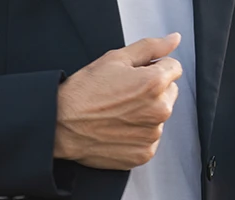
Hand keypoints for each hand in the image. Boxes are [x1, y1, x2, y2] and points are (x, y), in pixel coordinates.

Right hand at [53, 33, 181, 169]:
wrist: (60, 126)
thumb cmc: (84, 92)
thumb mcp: (115, 59)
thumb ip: (150, 47)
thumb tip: (174, 40)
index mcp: (154, 83)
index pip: (174, 68)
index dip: (154, 67)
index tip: (135, 75)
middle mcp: (159, 110)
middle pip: (170, 92)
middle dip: (154, 90)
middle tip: (124, 93)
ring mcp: (153, 134)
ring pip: (160, 116)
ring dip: (146, 112)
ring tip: (118, 111)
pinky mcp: (145, 152)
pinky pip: (150, 137)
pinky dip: (138, 133)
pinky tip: (118, 127)